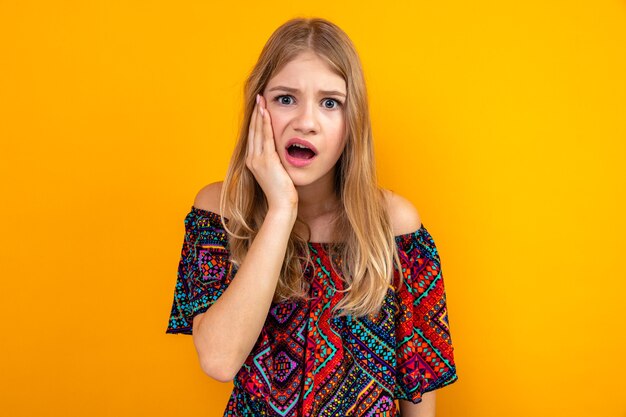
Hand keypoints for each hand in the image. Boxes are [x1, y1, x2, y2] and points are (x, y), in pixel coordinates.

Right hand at [246, 94, 297, 213]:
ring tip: (261, 100)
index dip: (256, 120)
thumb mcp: (277, 173)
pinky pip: (265, 138)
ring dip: (259, 114)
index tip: (259, 107)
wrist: (281, 206)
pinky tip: (266, 113)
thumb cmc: (282, 192)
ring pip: (257, 131)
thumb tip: (281, 153)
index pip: (253, 136)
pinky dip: (265, 124)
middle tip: (259, 97)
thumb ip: (276, 162)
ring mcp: (257, 160)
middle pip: (252, 130)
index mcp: (253, 162)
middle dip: (256, 113)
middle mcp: (252, 159)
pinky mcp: (266, 161)